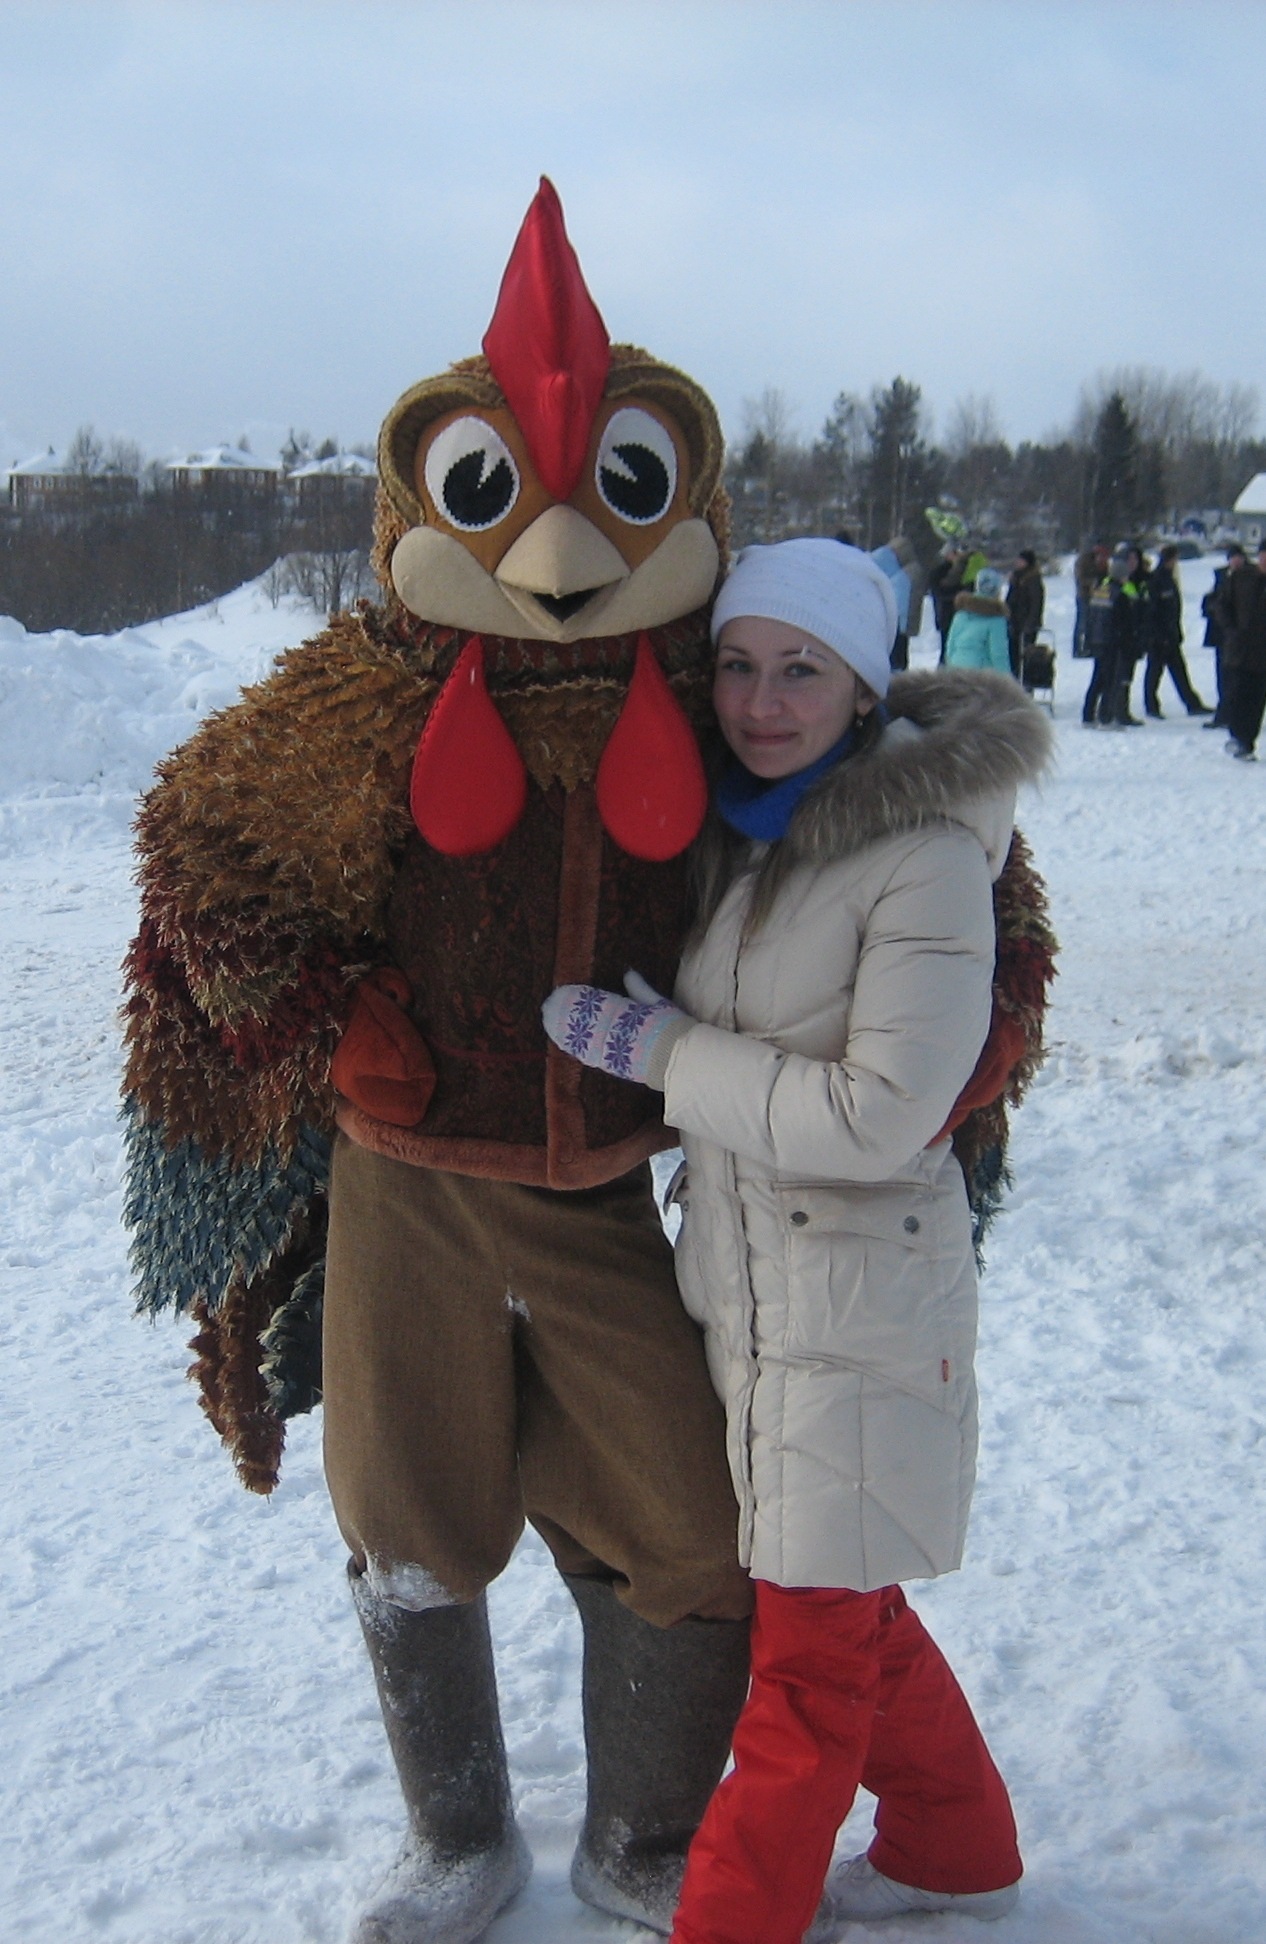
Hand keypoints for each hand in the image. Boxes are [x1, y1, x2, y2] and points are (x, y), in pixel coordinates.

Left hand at [541, 971, 693, 1088]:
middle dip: (563, 1012)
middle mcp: (615, 1029)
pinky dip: (571, 1046)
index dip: (577, 997)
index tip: (563, 990)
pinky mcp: (610, 1065)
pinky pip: (586, 1054)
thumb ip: (641, 990)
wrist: (680, 1061)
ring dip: (562, 1028)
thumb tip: (628, 973)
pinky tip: (558, 1041)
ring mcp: (611, 1048)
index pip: (595, 1002)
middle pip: (583, 1019)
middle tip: (546, 1004)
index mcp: (625, 1012)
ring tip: (547, 1020)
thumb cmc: (673, 1030)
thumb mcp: (659, 1005)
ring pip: (580, 1036)